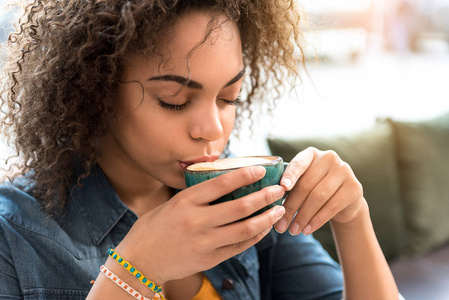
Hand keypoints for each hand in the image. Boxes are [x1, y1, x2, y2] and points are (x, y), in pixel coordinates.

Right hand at [115, 166, 285, 284]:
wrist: (139, 262)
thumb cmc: (153, 228)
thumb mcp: (171, 204)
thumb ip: (196, 196)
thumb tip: (224, 183)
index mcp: (185, 202)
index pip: (221, 183)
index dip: (245, 175)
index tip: (261, 169)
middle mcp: (197, 221)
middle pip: (240, 207)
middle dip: (265, 196)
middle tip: (279, 189)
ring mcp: (205, 242)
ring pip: (245, 228)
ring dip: (266, 218)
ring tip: (279, 209)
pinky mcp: (210, 259)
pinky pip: (239, 246)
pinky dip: (256, 236)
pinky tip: (265, 228)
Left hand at [275, 147, 364, 234]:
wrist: (344, 200)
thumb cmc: (314, 190)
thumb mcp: (302, 182)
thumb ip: (289, 186)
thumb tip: (269, 201)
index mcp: (311, 154)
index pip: (299, 163)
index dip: (290, 175)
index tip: (282, 188)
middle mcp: (329, 158)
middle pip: (306, 185)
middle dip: (291, 208)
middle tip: (280, 225)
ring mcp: (344, 171)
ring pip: (318, 197)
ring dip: (303, 217)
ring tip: (293, 230)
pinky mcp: (354, 187)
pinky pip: (332, 206)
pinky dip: (317, 220)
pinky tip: (307, 230)